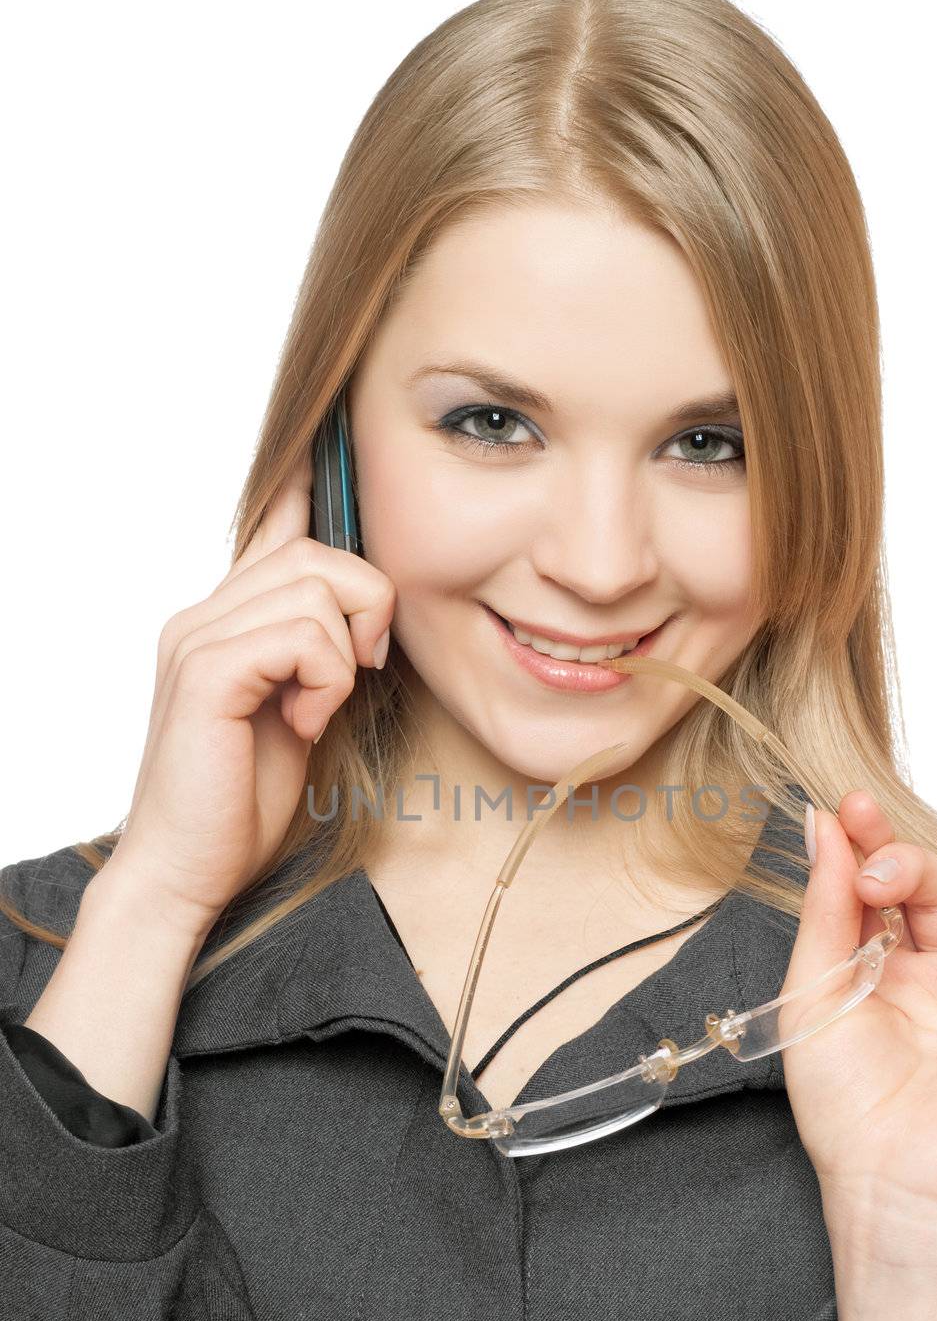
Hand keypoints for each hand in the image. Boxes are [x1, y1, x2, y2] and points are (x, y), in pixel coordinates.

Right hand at [102, 454, 395, 933]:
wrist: (187, 872)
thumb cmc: (240, 803)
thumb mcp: (299, 714)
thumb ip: (318, 658)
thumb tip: (365, 622)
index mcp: (222, 621)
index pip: (268, 528)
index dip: (306, 485)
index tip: (335, 448)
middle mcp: (202, 616)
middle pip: (315, 550)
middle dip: (366, 604)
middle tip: (362, 672)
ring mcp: (197, 640)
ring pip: (313, 585)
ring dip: (343, 654)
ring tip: (320, 710)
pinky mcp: (206, 672)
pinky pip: (300, 634)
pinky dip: (325, 679)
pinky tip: (305, 722)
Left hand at [779, 791, 936, 1246]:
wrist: (898, 1174)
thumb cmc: (848, 1103)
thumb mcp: (816, 992)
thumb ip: (826, 908)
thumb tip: (820, 828)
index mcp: (886, 961)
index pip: (888, 879)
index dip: (874, 836)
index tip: (852, 808)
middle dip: (911, 862)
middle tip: (884, 881)